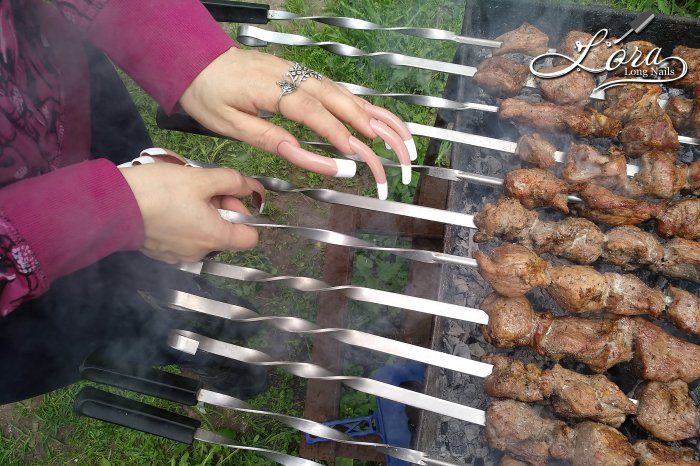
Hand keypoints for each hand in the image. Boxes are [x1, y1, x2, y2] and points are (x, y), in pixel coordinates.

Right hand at [120, 161, 258, 263]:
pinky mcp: (160, 251)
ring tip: (183, 192)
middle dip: (220, 208)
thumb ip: (232, 181)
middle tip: (204, 186)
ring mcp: (178, 255)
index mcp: (214, 238)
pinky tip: (168, 204)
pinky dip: (182, 221)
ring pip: (202, 232)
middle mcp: (199, 252)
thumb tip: (251, 187)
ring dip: (200, 213)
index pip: (249, 238)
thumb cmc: (159, 190)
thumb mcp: (201, 178)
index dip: (247, 215)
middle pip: (224, 232)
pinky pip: (182, 236)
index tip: (232, 197)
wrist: (113, 204)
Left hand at [179, 47, 415, 199]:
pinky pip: (340, 91)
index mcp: (275, 89)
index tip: (359, 156)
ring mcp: (303, 74)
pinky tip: (379, 120)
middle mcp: (296, 77)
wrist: (197, 59)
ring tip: (404, 140)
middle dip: (373, 129)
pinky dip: (364, 106)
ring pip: (348, 95)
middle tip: (398, 155)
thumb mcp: (231, 124)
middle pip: (343, 102)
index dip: (338, 135)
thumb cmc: (210, 94)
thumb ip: (271, 140)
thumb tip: (307, 157)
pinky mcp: (304, 76)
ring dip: (378, 117)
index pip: (314, 114)